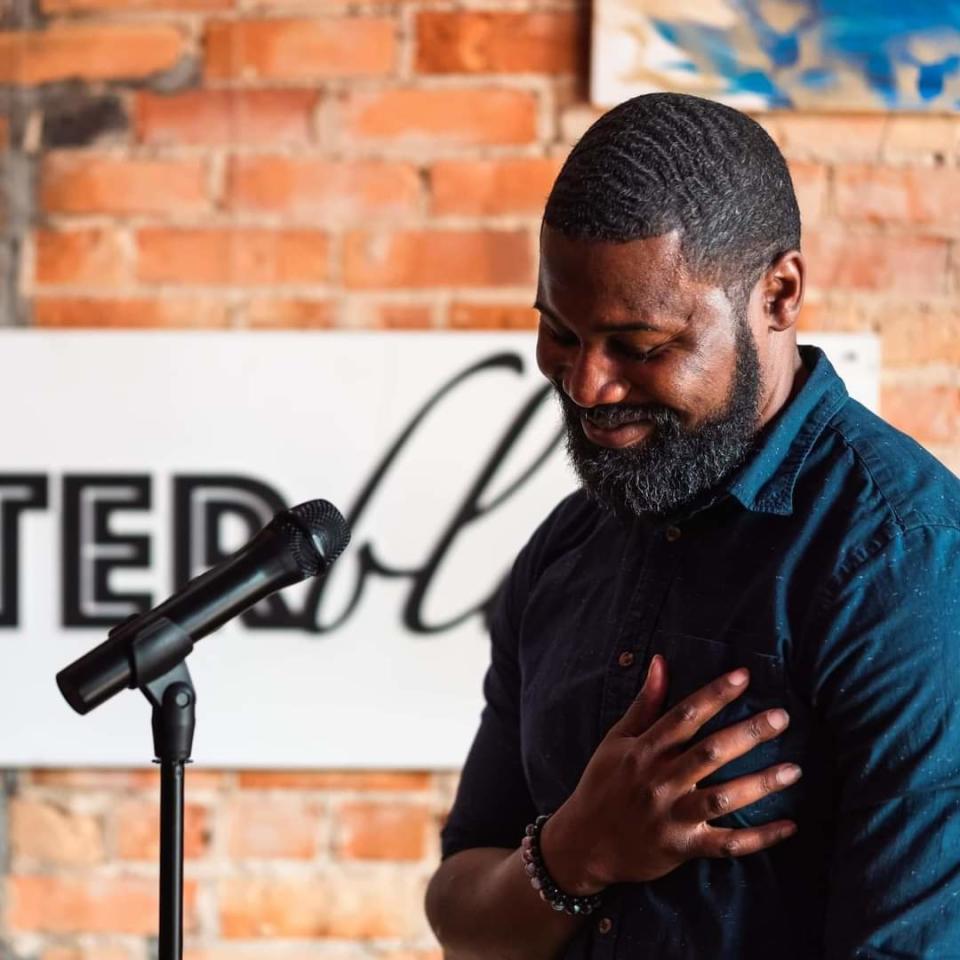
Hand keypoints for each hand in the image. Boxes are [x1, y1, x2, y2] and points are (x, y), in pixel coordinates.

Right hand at [540, 655, 799, 893]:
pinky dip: (759, 838)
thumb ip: (645, 703)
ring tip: (793, 770)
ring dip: (759, 784)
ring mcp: (671, 816)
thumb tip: (660, 661)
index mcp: (643, 750)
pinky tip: (788, 826)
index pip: (684, 715)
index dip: (714, 694)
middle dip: (747, 734)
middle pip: (709, 753)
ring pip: (722, 798)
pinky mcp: (682, 847)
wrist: (584, 843)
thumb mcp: (617, 740)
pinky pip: (726, 844)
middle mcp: (658, 781)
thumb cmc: (603, 784)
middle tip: (781, 718)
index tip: (743, 676)